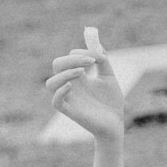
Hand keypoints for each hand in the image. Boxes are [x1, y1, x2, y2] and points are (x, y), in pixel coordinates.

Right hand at [45, 25, 123, 140]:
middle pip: (57, 65)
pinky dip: (60, 91)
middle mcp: (70, 86)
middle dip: (71, 59)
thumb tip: (95, 42)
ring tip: (82, 73)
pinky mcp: (71, 112)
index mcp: (78, 77)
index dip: (80, 53)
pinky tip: (73, 86)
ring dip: (64, 74)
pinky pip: (55, 101)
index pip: (68, 57)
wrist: (116, 124)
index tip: (96, 58)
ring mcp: (69, 99)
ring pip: (50, 83)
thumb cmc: (112, 102)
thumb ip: (102, 59)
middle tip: (90, 62)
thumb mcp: (109, 76)